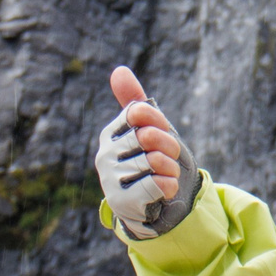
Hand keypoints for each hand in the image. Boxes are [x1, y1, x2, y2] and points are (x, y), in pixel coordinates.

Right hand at [95, 66, 197, 238]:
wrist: (152, 206)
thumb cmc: (150, 163)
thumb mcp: (148, 130)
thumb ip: (136, 103)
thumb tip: (119, 70)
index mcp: (111, 133)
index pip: (139, 113)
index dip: (160, 121)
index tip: (164, 130)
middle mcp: (105, 154)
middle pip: (148, 136)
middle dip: (170, 146)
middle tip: (171, 156)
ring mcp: (110, 178)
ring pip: (154, 161)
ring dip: (171, 168)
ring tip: (166, 175)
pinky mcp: (122, 200)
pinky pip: (157, 184)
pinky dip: (170, 186)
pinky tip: (165, 189)